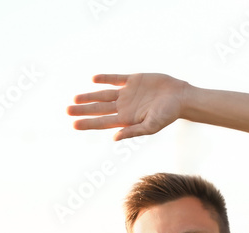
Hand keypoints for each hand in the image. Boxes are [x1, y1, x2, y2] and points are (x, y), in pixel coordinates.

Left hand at [67, 73, 188, 140]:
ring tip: (75, 99)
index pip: (103, 121)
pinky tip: (94, 79)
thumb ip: (133, 131)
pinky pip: (116, 79)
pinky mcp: (133, 80)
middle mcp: (125, 106)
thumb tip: (114, 138)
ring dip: (89, 96)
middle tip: (66, 110)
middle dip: (83, 110)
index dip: (88, 123)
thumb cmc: (169, 114)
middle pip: (99, 108)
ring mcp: (128, 93)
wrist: (181, 97)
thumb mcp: (151, 126)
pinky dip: (105, 78)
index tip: (73, 124)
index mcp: (127, 119)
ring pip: (104, 94)